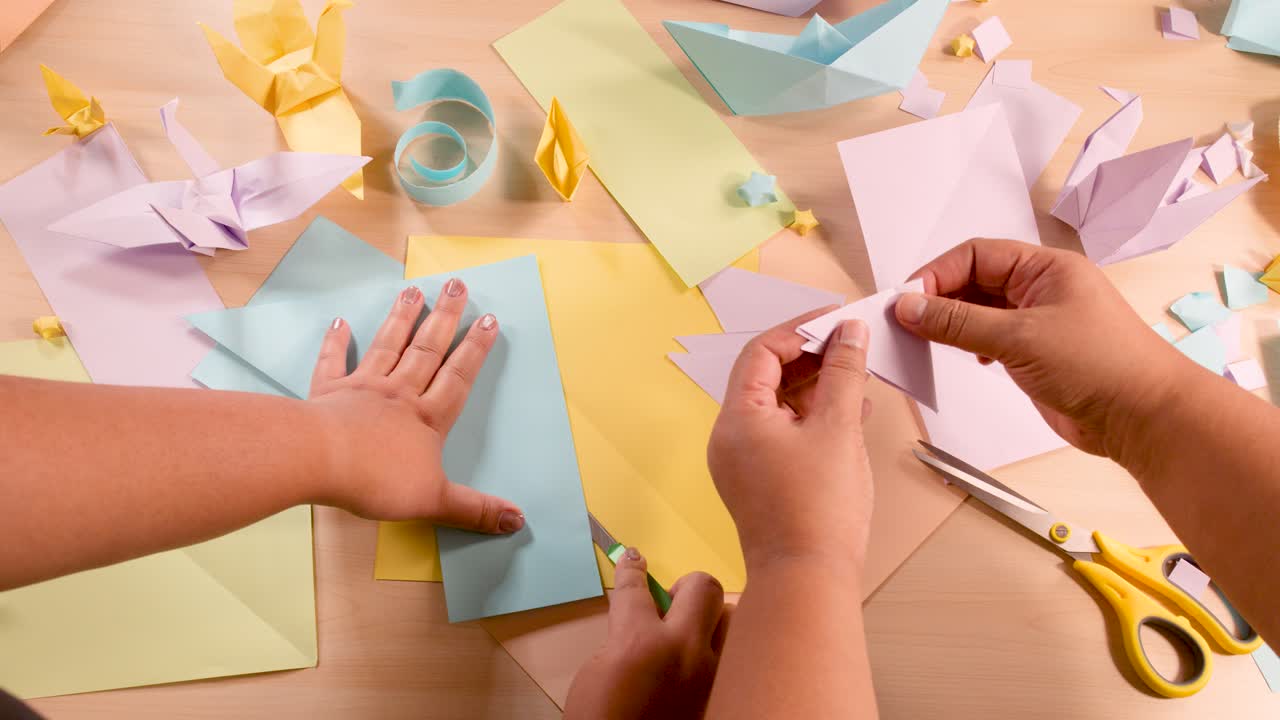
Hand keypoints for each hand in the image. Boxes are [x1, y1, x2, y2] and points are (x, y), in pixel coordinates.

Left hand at [307, 280, 523, 533]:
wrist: (317, 461)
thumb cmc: (376, 480)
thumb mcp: (434, 500)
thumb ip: (475, 510)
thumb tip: (518, 521)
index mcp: (427, 418)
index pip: (458, 377)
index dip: (475, 349)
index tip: (489, 319)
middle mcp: (399, 394)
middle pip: (427, 350)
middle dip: (445, 318)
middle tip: (457, 285)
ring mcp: (362, 388)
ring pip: (387, 346)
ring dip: (402, 319)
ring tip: (415, 291)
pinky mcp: (327, 392)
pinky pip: (333, 362)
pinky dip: (335, 342)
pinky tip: (339, 321)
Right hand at [565, 549, 727, 719]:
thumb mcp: (596, 674)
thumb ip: (623, 639)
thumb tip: (642, 622)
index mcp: (641, 643)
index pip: (637, 588)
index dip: (632, 569)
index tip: (634, 558)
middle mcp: (685, 651)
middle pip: (703, 587)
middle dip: (686, 587)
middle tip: (671, 604)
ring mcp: (714, 676)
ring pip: (733, 618)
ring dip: (713, 621)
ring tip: (695, 638)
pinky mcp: (726, 696)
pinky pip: (735, 658)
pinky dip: (722, 655)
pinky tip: (703, 668)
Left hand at [707, 311, 874, 573]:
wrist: (807, 580)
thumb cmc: (819, 507)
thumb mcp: (838, 428)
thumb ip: (844, 372)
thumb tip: (849, 331)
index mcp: (738, 416)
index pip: (762, 352)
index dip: (801, 331)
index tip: (839, 322)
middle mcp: (729, 436)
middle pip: (766, 377)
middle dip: (810, 358)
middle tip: (851, 346)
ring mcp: (741, 461)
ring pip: (776, 407)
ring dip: (815, 388)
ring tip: (858, 377)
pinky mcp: (757, 482)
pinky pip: (781, 434)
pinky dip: (811, 418)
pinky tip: (850, 414)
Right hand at [893, 238, 1187, 455]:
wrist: (1144, 418)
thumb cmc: (1099, 365)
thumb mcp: (1018, 337)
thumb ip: (958, 321)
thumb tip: (909, 306)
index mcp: (1045, 268)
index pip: (975, 255)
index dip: (937, 274)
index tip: (906, 301)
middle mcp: (1041, 289)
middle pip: (975, 281)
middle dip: (939, 299)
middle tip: (905, 322)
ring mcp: (1040, 322)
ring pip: (981, 312)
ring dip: (952, 324)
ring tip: (924, 340)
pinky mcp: (1037, 355)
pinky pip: (991, 339)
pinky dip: (970, 345)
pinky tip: (964, 357)